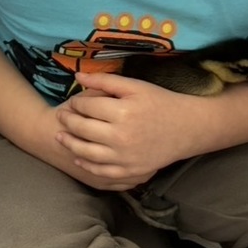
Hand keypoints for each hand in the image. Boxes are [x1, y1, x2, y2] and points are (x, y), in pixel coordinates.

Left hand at [53, 72, 199, 186]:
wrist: (188, 128)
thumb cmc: (160, 102)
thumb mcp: (135, 86)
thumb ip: (105, 80)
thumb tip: (77, 76)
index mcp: (122, 111)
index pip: (86, 106)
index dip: (75, 102)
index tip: (73, 101)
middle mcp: (121, 136)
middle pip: (82, 129)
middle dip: (67, 121)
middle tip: (61, 116)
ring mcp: (125, 156)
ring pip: (86, 152)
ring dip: (70, 144)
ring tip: (60, 136)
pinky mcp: (130, 171)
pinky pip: (101, 171)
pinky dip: (86, 166)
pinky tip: (78, 158)